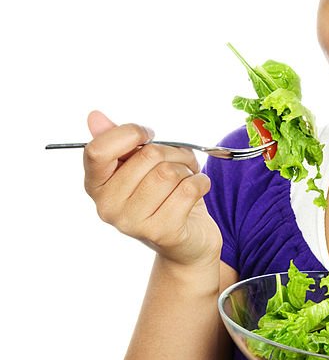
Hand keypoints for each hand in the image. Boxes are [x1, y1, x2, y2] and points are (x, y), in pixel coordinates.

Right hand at [83, 110, 221, 267]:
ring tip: (188, 177)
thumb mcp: (138, 167)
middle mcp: (107, 207)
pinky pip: (188, 190)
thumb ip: (117, 142)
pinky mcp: (162, 232)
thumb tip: (95, 117)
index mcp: (96, 185)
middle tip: (180, 161)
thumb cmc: (162, 197)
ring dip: (188, 168)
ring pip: (169, 172)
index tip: (148, 135)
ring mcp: (133, 223)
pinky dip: (201, 182)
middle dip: (173, 151)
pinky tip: (199, 188)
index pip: (98, 150)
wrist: (187, 242)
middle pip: (147, 156)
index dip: (130, 133)